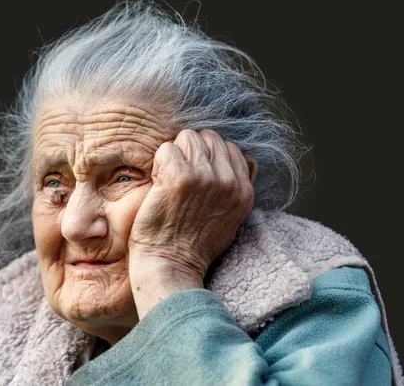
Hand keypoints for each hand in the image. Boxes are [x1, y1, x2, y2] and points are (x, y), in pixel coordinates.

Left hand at [128, 129, 255, 318]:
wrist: (171, 266)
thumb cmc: (193, 245)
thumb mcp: (231, 217)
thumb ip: (237, 187)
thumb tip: (246, 160)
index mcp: (243, 190)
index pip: (229, 147)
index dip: (207, 158)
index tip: (194, 178)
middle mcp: (228, 181)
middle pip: (208, 138)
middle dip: (190, 152)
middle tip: (178, 179)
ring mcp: (204, 177)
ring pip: (187, 138)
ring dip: (174, 156)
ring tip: (168, 181)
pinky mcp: (178, 177)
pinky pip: (166, 149)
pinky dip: (158, 163)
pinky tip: (158, 185)